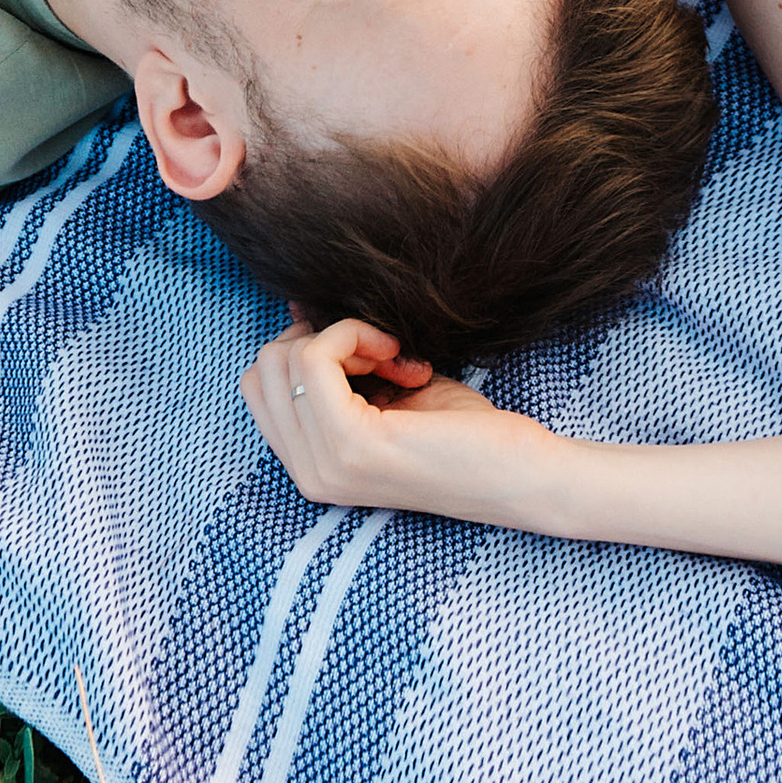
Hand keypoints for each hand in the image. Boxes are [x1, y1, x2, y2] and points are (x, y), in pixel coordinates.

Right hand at [241, 314, 535, 518]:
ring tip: (396, 360)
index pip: (260, 385)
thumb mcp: (385, 392)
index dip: (308, 349)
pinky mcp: (351, 445)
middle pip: (266, 367)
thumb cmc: (463, 434)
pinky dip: (356, 334)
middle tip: (384, 357)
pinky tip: (402, 359)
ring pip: (285, 356)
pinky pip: (316, 356)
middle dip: (322, 341)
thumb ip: (338, 366)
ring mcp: (325, 466)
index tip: (369, 354)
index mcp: (312, 467)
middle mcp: (308, 475)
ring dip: (344, 337)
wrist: (522, 474)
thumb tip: (295, 307)